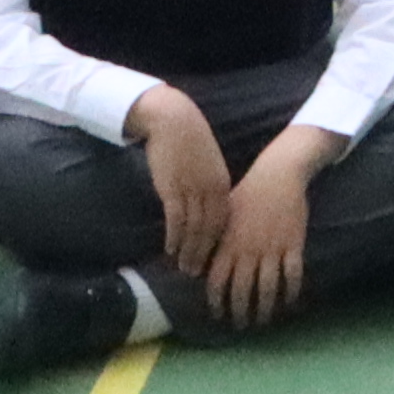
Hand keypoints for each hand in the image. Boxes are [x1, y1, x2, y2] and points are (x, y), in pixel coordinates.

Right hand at [133, 83, 236, 281]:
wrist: (173, 119)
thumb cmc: (190, 140)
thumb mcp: (209, 164)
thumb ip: (211, 186)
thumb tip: (210, 209)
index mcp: (222, 184)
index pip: (223, 221)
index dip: (217, 243)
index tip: (213, 259)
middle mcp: (211, 190)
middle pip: (210, 230)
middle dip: (203, 253)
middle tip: (197, 273)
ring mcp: (192, 190)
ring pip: (193, 229)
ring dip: (188, 251)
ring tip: (183, 267)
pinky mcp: (172, 188)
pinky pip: (175, 220)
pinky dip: (174, 237)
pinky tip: (170, 249)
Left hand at [209, 138, 320, 326]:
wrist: (278, 175)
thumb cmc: (248, 194)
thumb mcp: (225, 215)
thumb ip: (215, 240)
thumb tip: (199, 263)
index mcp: (229, 243)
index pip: (218, 280)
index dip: (217, 301)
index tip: (219, 314)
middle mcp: (248, 250)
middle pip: (242, 290)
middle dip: (240, 312)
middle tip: (241, 324)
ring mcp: (272, 249)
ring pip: (267, 288)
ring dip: (264, 309)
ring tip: (263, 320)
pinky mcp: (293, 245)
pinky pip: (292, 275)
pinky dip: (291, 292)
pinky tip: (289, 302)